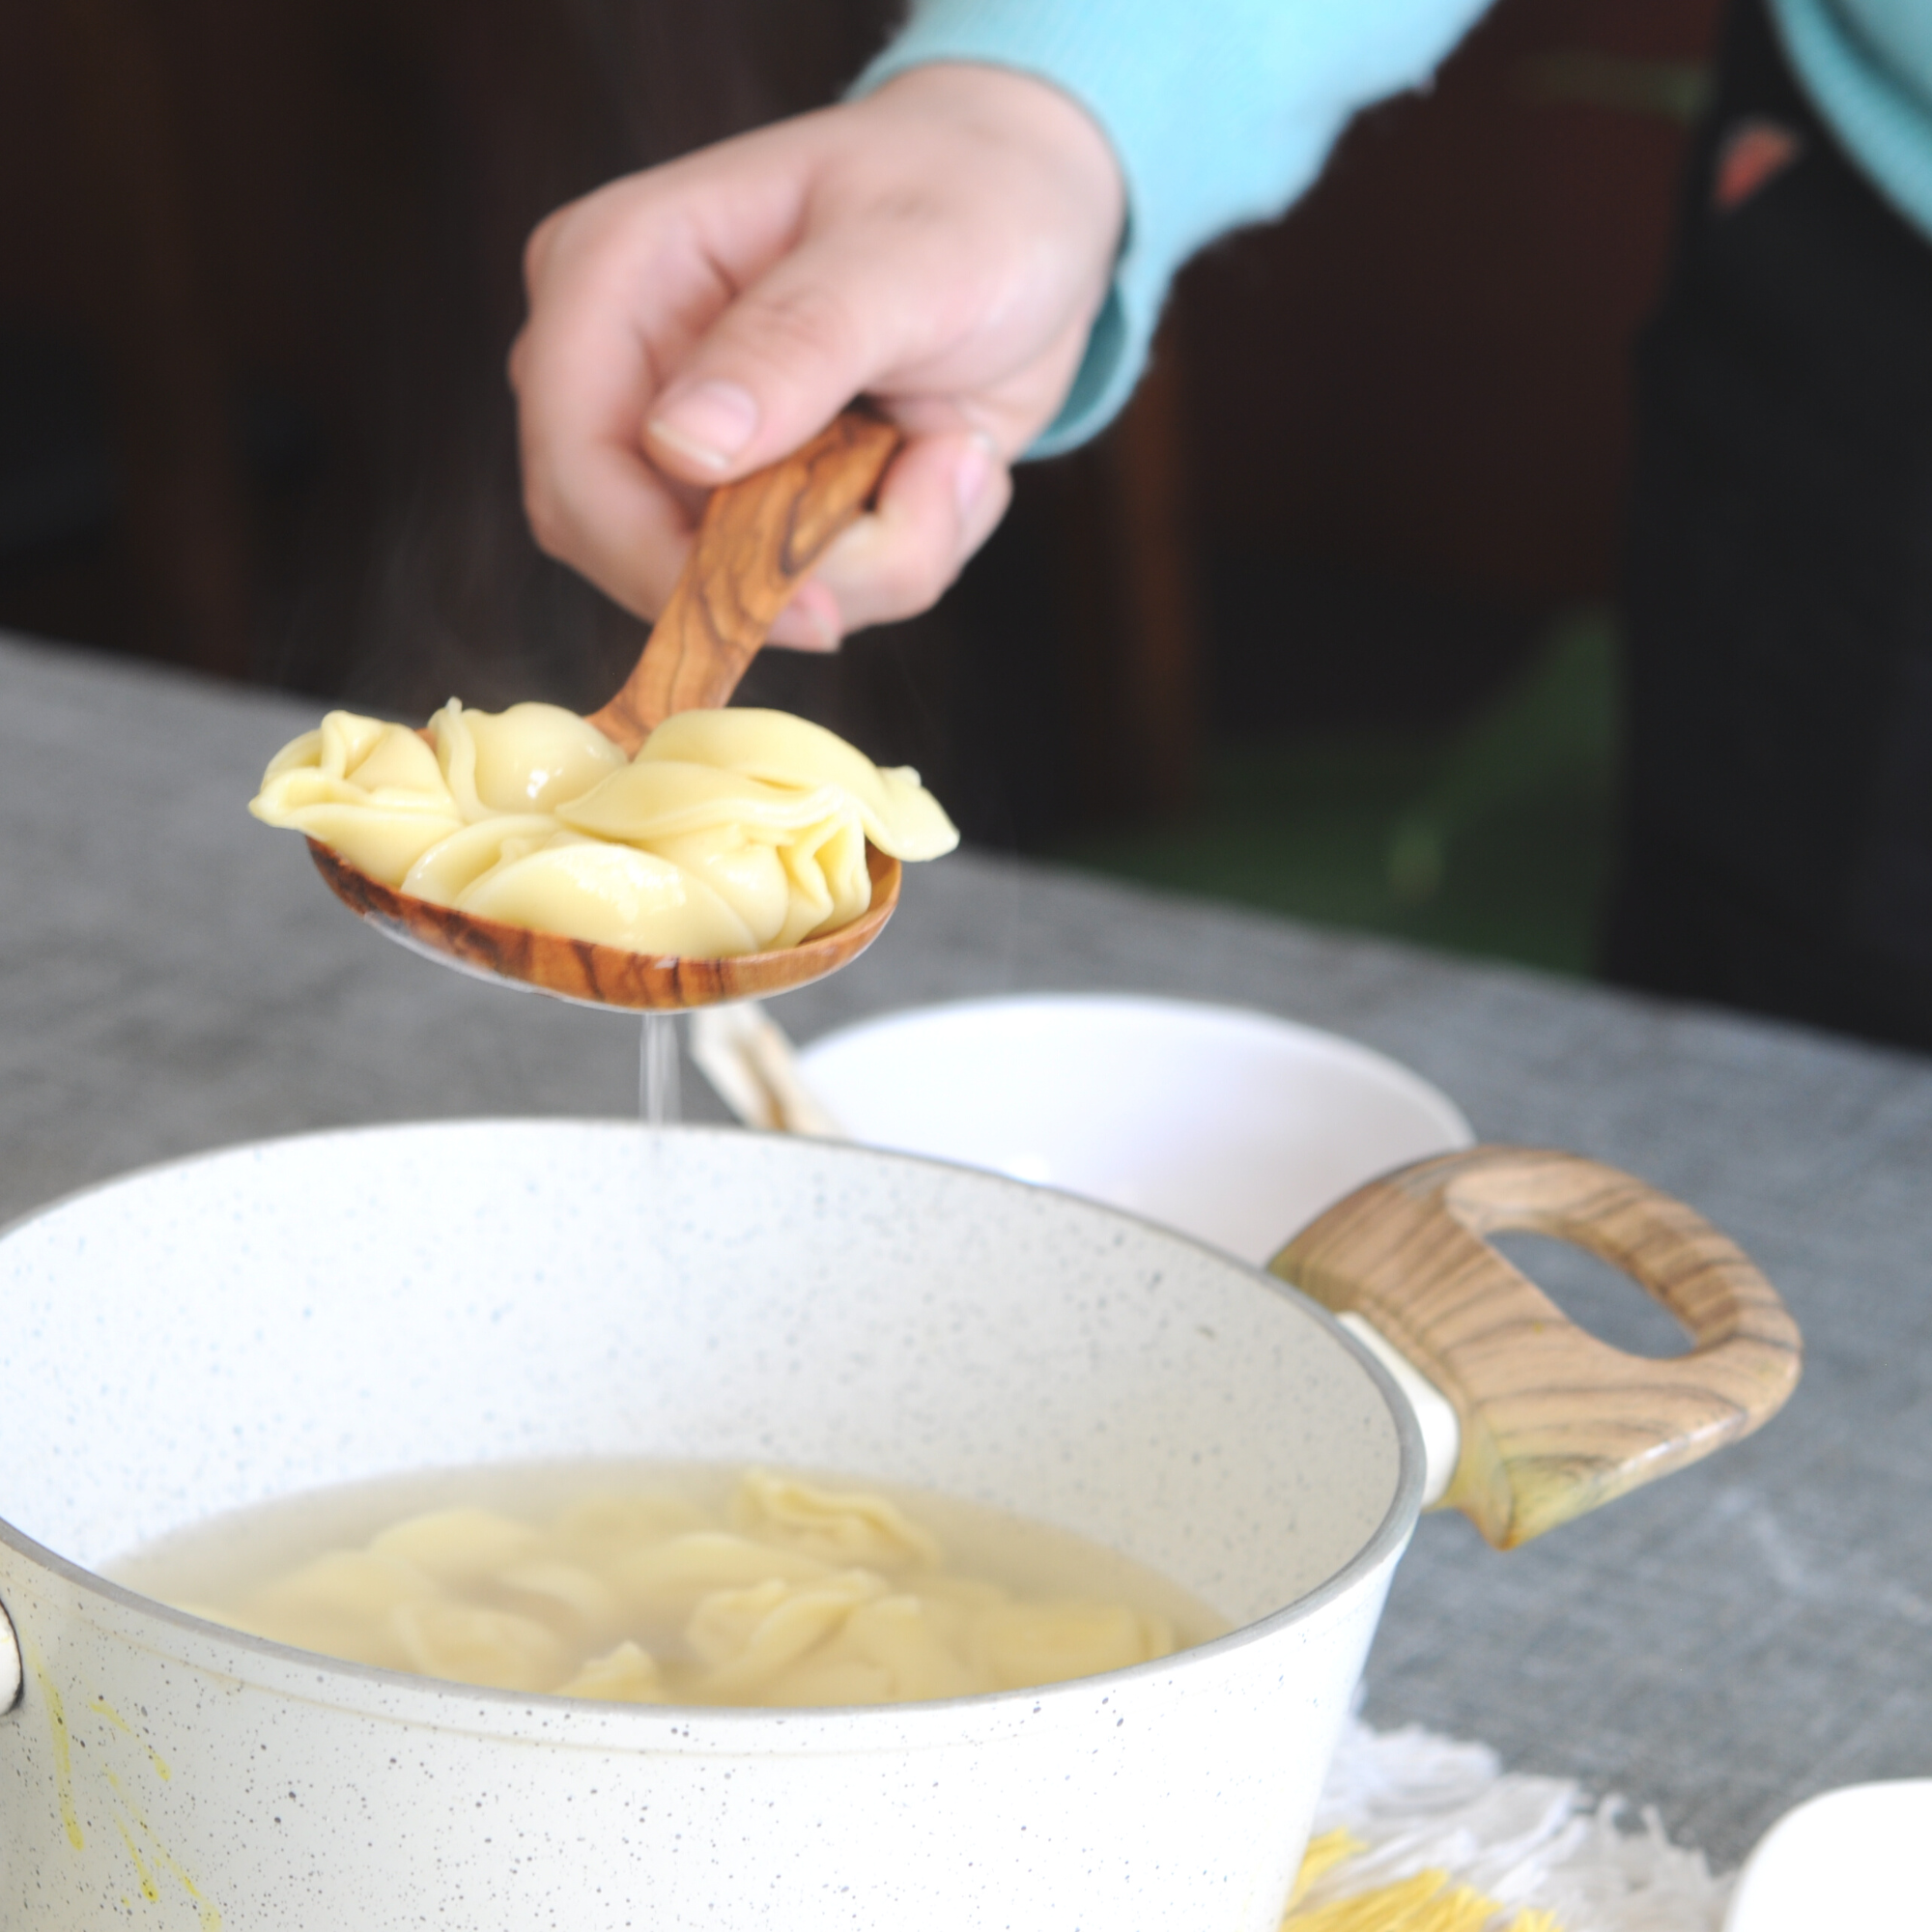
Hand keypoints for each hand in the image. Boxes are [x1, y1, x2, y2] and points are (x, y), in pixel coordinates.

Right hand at [509, 63, 1124, 647]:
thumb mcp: (906, 255)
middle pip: (646, 558)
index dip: (668, 567)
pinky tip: (944, 453)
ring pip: (743, 595)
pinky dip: (903, 551)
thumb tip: (680, 445)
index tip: (813, 610)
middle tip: (937, 479)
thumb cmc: (969, 199)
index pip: (577, 468)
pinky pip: (812, 594)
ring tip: (957, 440)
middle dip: (806, 567)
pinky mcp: (755, 503)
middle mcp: (628, 372)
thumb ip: (797, 342)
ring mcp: (690, 450)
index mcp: (614, 275)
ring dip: (881, 555)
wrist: (1038, 221)